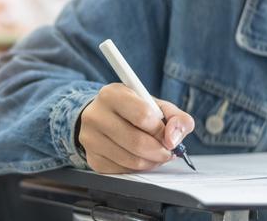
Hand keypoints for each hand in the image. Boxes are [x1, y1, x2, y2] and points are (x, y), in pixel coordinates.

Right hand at [79, 83, 194, 173]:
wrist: (103, 117)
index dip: (161, 130)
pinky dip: (137, 168)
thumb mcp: (156, 105)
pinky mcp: (92, 158)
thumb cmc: (132, 110)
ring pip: (131, 160)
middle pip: (137, 142)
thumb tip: (173, 140)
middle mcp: (95, 115)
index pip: (143, 115)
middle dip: (160, 151)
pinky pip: (122, 171)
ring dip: (151, 162)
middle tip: (167, 151)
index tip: (166, 134)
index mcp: (111, 94)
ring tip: (155, 154)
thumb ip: (177, 118)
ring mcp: (90, 138)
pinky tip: (139, 158)